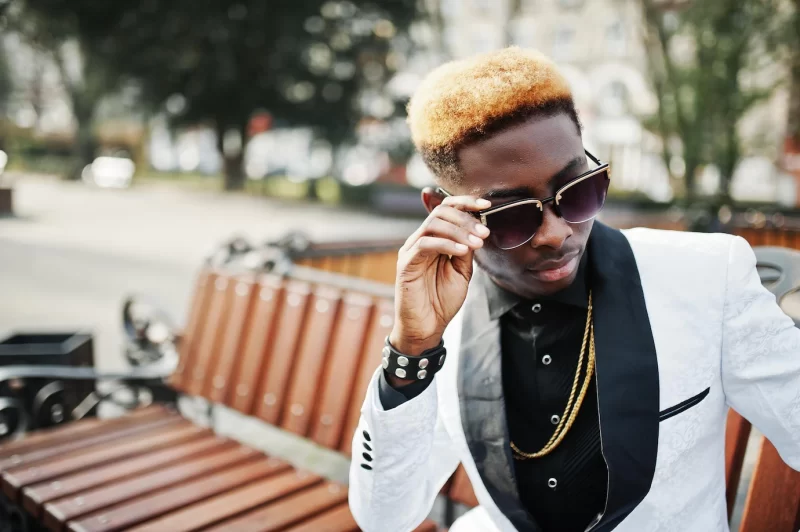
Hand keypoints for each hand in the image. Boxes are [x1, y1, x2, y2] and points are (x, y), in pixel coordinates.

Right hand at [388, 191, 490, 382]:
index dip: (466, 203)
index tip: (487, 206)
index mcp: (434, 240)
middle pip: (440, 212)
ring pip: (433, 224)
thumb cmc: (441, 301)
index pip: (446, 209)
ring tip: (477, 243)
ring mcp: (411, 250)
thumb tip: (477, 229)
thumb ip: (466, 250)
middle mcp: (420, 240)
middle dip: (465, 218)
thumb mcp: (462, 272)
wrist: (426, 327)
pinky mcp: (406, 263)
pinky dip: (446, 244)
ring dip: (459, 230)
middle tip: (484, 233)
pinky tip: (462, 251)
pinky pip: (425, 244)